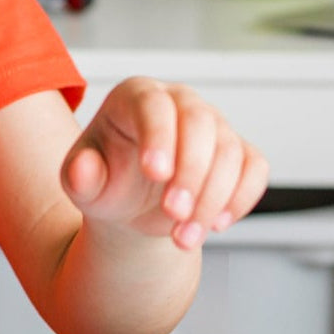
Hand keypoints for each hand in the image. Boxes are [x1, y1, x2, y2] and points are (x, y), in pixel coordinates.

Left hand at [61, 77, 268, 249]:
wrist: (131, 206)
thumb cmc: (106, 183)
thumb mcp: (83, 185)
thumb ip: (79, 177)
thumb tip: (83, 168)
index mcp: (135, 97)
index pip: (153, 105)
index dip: (158, 136)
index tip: (154, 173)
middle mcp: (179, 102)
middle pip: (200, 123)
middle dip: (190, 172)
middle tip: (172, 214)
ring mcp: (213, 125)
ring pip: (230, 150)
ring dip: (212, 199)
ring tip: (182, 236)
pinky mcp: (238, 151)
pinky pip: (254, 168)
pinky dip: (241, 199)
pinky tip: (216, 225)